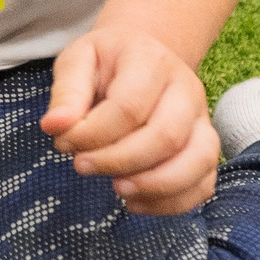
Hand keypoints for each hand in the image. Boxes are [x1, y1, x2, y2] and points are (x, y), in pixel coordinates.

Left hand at [41, 27, 219, 214]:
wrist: (142, 56)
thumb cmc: (105, 62)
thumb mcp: (77, 62)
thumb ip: (66, 93)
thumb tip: (54, 126)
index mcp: (151, 61)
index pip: (129, 106)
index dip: (94, 134)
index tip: (63, 142)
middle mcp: (187, 90)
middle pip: (167, 137)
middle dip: (120, 161)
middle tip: (82, 166)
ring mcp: (202, 120)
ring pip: (198, 161)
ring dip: (154, 186)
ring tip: (116, 189)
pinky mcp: (205, 148)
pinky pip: (204, 183)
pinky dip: (172, 202)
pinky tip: (135, 202)